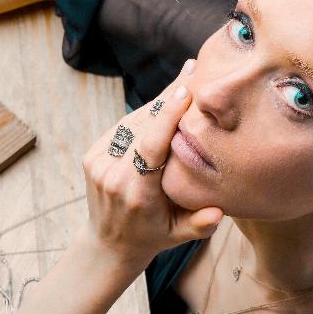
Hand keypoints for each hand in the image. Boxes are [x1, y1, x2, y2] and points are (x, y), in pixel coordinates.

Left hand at [79, 59, 223, 263]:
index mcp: (136, 193)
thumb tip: (220, 211)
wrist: (108, 243)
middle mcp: (113, 175)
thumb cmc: (152, 237)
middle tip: (194, 69)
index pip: (150, 147)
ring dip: (158, 102)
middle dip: (168, 98)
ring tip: (185, 79)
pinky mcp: (92, 155)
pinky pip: (122, 127)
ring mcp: (98, 163)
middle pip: (142, 126)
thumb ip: (199, 225)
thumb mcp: (178, 237)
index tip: (184, 91)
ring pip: (131, 122)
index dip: (166, 117)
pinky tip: (164, 100)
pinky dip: (143, 114)